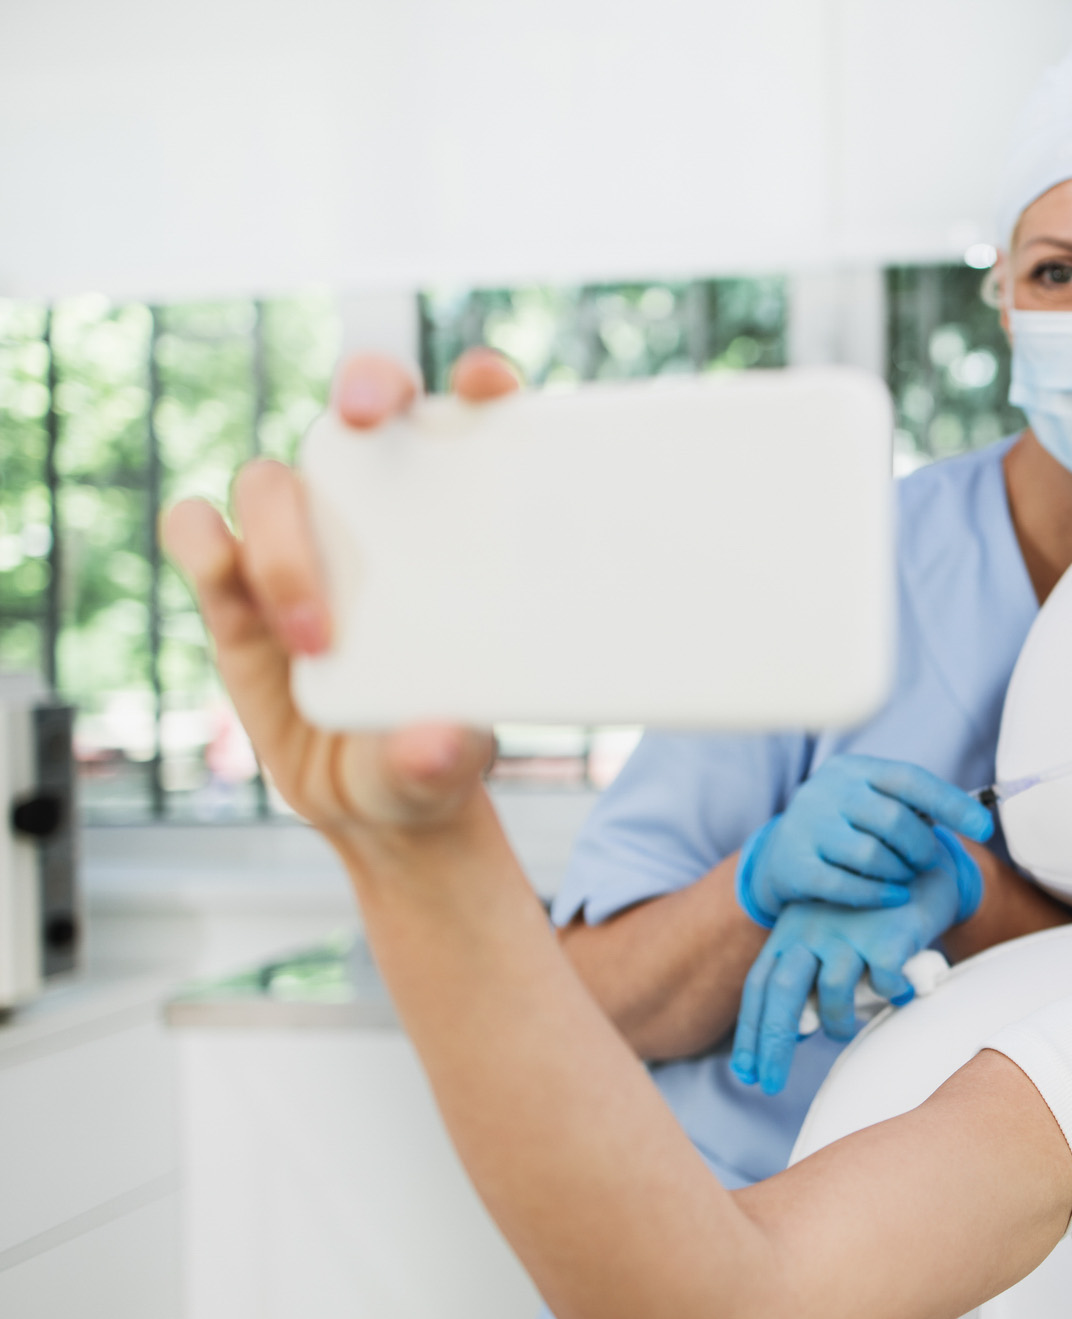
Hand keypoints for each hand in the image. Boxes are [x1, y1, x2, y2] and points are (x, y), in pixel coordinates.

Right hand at [162, 350, 521, 839]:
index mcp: (461, 525)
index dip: (482, 384)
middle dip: (366, 385)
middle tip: (364, 416)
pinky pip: (198, 532)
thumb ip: (446, 755)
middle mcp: (379, 514)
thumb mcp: (453, 763)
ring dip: (284, 541)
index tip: (489, 386)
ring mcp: (303, 542)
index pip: (478, 426)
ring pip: (273, 482)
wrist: (377, 797)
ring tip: (316, 638)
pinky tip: (225, 576)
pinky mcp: (235, 585)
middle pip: (366, 407)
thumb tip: (441, 742)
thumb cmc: (438, 751)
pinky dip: (203, 542)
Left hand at [731, 829, 979, 1093]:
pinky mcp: (886, 934)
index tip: (747, 1072)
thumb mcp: (831, 933)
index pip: (760, 986)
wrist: (923, 860)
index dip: (750, 1031)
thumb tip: (795, 1031)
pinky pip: (883, 984)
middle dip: (772, 1046)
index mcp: (791, 930)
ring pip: (832, 995)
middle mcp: (812, 928)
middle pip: (782, 995)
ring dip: (839, 1023)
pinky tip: (901, 992)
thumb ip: (811, 973)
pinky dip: (892, 995)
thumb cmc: (874, 909)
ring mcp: (849, 930)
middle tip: (770, 1085)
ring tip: (851, 1025)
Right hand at [735, 755, 993, 921]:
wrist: (779, 855)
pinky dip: (877, 894)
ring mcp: (807, 827)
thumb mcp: (870, 804)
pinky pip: (846, 885)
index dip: (952, 803)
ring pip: (871, 855)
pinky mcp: (794, 865)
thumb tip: (978, 815)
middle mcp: (826, 791)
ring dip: (899, 872)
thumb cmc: (845, 828)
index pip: (909, 779)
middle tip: (925, 861)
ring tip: (904, 877)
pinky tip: (893, 897)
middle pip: (894, 820)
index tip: (985, 828)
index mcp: (853, 770)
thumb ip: (912, 806)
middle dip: (921, 847)